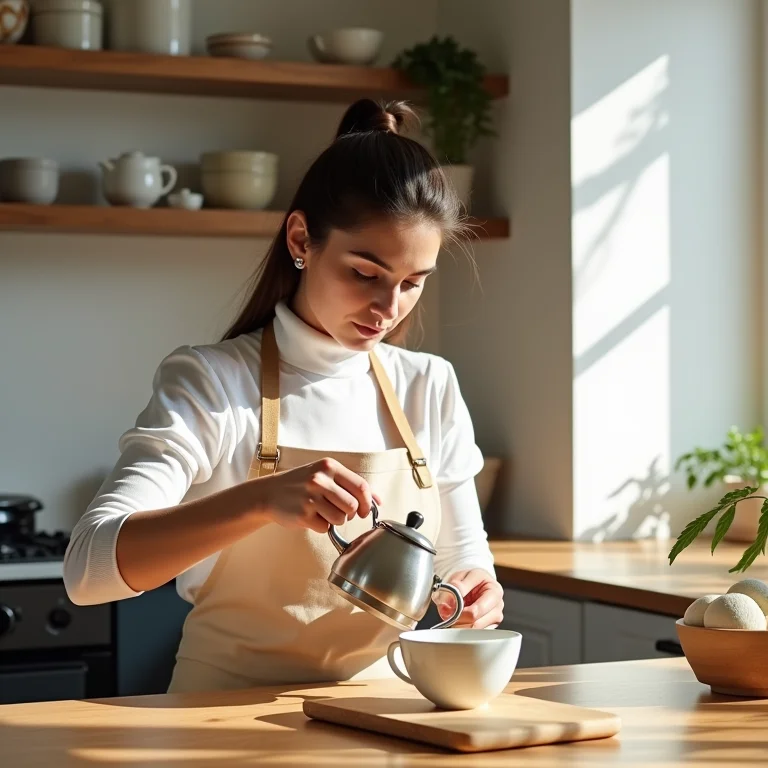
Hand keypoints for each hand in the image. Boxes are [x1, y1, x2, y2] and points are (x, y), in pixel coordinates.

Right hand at [253, 457, 380, 533]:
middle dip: (350, 514)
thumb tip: (378, 501)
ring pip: (340, 519)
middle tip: (340, 512)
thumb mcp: (325, 475)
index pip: (361, 486)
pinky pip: (325, 528)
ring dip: (335, 520)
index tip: (364, 510)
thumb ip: (350, 485)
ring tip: (322, 512)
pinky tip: (311, 517)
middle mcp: (320, 479)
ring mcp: (310, 497)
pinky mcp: (303, 514)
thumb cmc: (301, 484)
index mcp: (329, 466)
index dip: (367, 502)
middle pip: (352, 505)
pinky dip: (321, 526)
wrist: (268, 493)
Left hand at [433, 569, 503, 628]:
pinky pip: (474, 636)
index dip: (460, 612)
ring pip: (473, 632)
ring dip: (458, 626)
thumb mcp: (464, 575)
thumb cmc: (471, 579)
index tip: (449, 607)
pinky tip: (459, 620)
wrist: (474, 583)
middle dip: (458, 620)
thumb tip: (451, 601)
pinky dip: (462, 630)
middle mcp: (498, 607)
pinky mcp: (489, 628)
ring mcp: (495, 619)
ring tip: (452, 615)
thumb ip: (457, 586)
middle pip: (476, 624)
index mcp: (495, 591)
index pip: (476, 610)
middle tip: (447, 612)